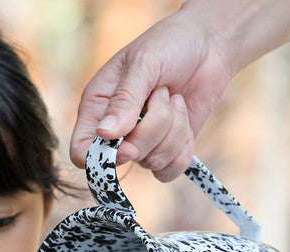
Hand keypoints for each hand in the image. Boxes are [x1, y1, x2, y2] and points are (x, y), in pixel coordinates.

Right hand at [69, 10, 231, 179]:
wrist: (208, 43)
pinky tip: (185, 119)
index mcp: (98, 107)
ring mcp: (142, 143)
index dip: (100, 158)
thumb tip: (105, 134)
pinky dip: (183, 148)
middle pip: (124, 158)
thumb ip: (125, 98)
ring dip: (173, 130)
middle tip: (161, 93)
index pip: (81, 151)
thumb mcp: (143, 62)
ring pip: (151, 162)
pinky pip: (170, 171)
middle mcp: (117, 131)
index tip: (126, 145)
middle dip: (151, 129)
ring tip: (175, 98)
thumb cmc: (169, 44)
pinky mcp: (167, 150)